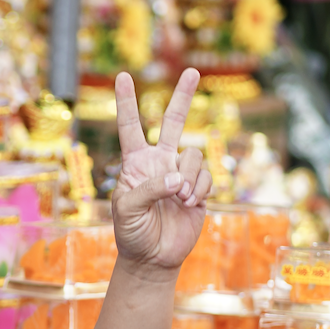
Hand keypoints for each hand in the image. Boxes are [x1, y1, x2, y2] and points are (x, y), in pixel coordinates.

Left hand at [110, 69, 211, 274]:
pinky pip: (206, 176)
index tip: (123, 76)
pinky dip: (200, 190)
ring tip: (180, 200)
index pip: (130, 126)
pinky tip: (190, 205)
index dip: (126, 102)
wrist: (153, 258)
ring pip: (193, 155)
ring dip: (188, 177)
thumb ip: (148, 190)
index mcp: (135, 162)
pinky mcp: (199, 189)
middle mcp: (159, 162)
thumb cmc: (131, 233)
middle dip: (182, 96)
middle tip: (191, 70)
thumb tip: (177, 179)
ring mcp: (180, 174)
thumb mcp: (126, 210)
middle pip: (172, 121)